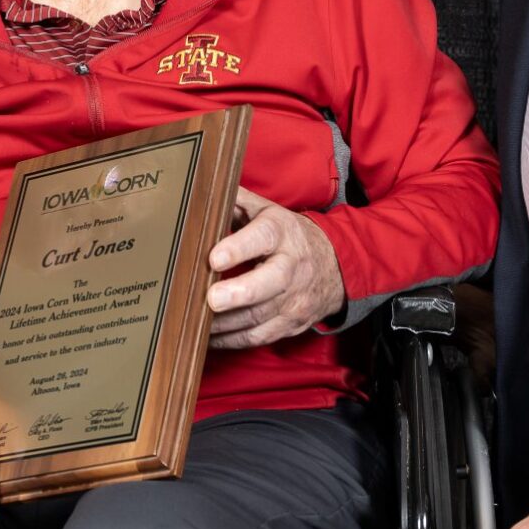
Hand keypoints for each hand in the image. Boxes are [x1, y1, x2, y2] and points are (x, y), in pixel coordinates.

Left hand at [206, 187, 346, 348]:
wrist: (333, 266)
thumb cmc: (287, 236)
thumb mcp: (267, 211)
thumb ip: (236, 201)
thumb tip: (201, 188)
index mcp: (282, 233)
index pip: (262, 238)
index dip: (239, 248)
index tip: (214, 257)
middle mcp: (291, 267)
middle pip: (268, 284)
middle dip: (238, 293)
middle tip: (211, 298)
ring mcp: (293, 299)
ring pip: (259, 316)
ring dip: (224, 323)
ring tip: (195, 319)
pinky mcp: (290, 324)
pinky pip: (257, 337)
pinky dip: (230, 340)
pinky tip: (208, 336)